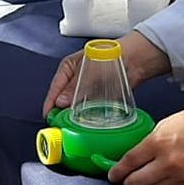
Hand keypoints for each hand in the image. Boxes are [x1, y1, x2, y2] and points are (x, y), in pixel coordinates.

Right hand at [43, 30, 168, 116]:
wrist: (135, 59)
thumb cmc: (112, 56)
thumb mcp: (90, 71)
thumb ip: (75, 87)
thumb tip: (60, 102)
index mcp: (68, 68)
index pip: (54, 88)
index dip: (50, 104)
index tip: (48, 117)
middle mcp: (75, 79)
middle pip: (62, 99)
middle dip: (60, 112)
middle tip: (59, 126)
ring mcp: (85, 88)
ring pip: (74, 105)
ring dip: (73, 116)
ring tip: (70, 128)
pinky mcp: (97, 97)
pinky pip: (87, 109)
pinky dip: (85, 116)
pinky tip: (85, 124)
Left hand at [107, 101, 183, 184]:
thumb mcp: (167, 124)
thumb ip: (151, 141)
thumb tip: (138, 155)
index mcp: (158, 142)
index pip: (129, 162)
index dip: (117, 171)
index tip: (113, 175)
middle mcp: (168, 162)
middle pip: (137, 183)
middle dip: (128, 182)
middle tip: (126, 180)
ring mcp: (181, 175)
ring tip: (146, 180)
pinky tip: (166, 178)